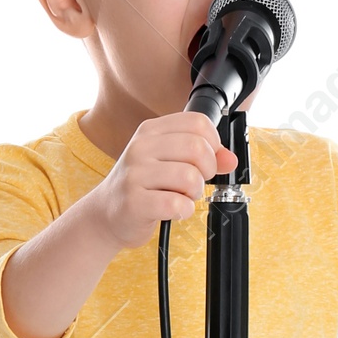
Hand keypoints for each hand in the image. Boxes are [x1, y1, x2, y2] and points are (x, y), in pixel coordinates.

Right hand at [91, 113, 236, 250]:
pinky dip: (183, 210)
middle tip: (196, 182)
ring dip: (194, 192)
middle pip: (197, 148)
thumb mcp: (168, 163)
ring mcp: (135, 174)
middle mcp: (141, 147)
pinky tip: (173, 210)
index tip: (206, 160)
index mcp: (150, 131)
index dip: (213, 144)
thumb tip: (230, 159)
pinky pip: (176, 204)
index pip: (197, 123)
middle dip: (207, 170)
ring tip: (181, 196)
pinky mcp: (134, 201)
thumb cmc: (141, 186)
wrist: (106, 214)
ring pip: (189, 177)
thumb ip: (203, 157)